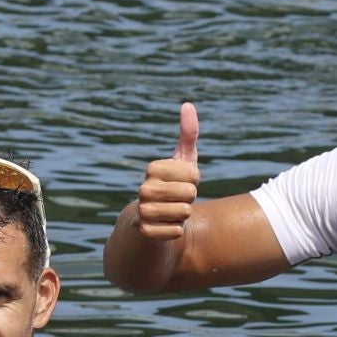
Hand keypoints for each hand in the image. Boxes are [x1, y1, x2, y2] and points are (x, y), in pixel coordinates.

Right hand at [135, 102, 200, 241]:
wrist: (150, 220)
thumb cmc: (172, 186)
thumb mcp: (184, 160)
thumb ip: (188, 133)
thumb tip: (188, 105)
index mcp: (153, 169)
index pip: (193, 174)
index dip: (194, 181)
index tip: (182, 182)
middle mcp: (144, 188)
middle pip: (190, 193)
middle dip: (189, 199)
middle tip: (177, 199)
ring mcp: (143, 211)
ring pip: (184, 213)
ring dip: (183, 215)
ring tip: (172, 212)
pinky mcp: (145, 232)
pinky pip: (177, 231)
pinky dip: (177, 231)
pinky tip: (165, 226)